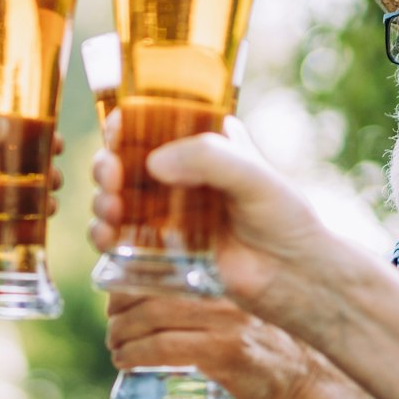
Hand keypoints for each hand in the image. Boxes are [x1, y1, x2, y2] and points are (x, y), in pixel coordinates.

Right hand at [89, 129, 347, 334]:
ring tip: (110, 211)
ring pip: (117, 197)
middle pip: (124, 160)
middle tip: (111, 178)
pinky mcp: (162, 246)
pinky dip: (105, 234)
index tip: (115, 132)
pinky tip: (106, 238)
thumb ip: (209, 159)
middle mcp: (181, 172)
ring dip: (102, 200)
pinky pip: (121, 236)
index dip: (125, 123)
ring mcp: (168, 210)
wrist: (297, 276)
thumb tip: (153, 163)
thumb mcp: (253, 175)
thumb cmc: (285, 218)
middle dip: (107, 166)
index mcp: (203, 142)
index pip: (152, 121)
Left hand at [104, 292, 321, 398]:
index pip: (162, 267)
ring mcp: (226, 321)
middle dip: (119, 312)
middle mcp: (222, 292)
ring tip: (116, 348)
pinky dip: (136, 355)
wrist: (302, 379)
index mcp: (222, 276)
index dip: (126, 282)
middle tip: (113, 329)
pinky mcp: (225, 352)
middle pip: (152, 293)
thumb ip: (200, 298)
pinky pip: (166, 348)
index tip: (113, 299)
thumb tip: (143, 295)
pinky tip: (126, 362)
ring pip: (153, 319)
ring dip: (122, 335)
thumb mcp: (231, 309)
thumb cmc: (259, 345)